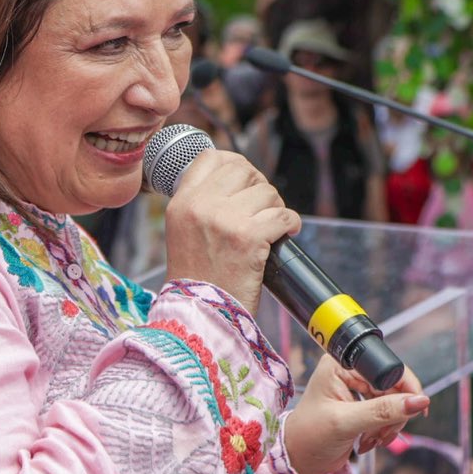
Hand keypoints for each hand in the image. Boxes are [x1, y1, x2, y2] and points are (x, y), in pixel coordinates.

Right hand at [162, 149, 298, 312]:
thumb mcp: (184, 232)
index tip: (245, 181)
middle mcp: (200, 205)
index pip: (210, 158)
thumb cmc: (197, 280)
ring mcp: (224, 219)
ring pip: (266, 192)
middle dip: (259, 186)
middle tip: (263, 208)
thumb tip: (237, 181)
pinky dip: (291, 224)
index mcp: (181, 203)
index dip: (234, 163)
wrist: (200, 315)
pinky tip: (287, 235)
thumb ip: (202, 205)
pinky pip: (283, 215)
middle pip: (242, 169)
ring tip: (271, 228)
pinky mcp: (248, 237)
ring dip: (276, 208)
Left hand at [283, 354, 429, 473]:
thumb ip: (382, 411)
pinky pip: (388, 414)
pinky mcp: (362, 406)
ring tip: (371, 440)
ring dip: (389, 425)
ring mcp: (357, 389)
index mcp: (341, 364)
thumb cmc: (311, 438)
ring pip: (395, 402)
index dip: (404, 387)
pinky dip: (385, 430)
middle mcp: (350, 372)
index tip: (414, 409)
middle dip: (393, 413)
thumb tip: (420, 401)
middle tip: (382, 434)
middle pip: (394, 386)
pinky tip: (369, 441)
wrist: (299, 460)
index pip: (385, 367)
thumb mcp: (346, 422)